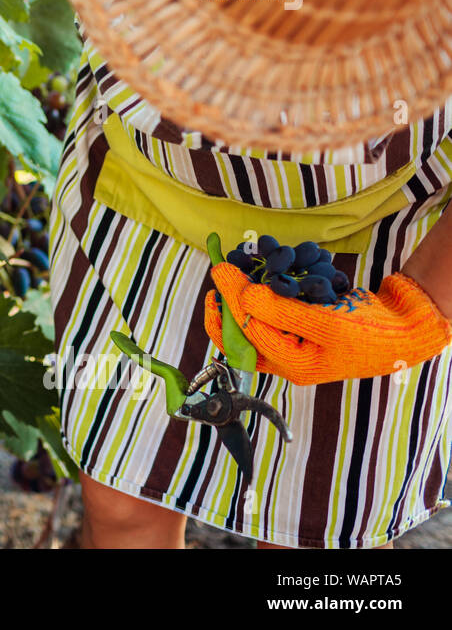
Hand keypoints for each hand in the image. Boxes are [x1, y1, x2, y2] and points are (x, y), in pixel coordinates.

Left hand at [204, 263, 451, 385]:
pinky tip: (271, 268)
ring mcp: (295, 338)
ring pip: (258, 314)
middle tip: (225, 268)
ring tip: (243, 264)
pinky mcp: (305, 321)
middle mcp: (288, 356)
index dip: (229, 300)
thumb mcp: (326, 323)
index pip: (244, 334)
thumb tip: (240, 297)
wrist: (410, 325)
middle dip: (232, 298)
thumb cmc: (373, 333)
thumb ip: (280, 311)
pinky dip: (272, 286)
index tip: (221, 269)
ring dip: (250, 289)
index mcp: (291, 365)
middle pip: (242, 329)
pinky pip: (278, 305)